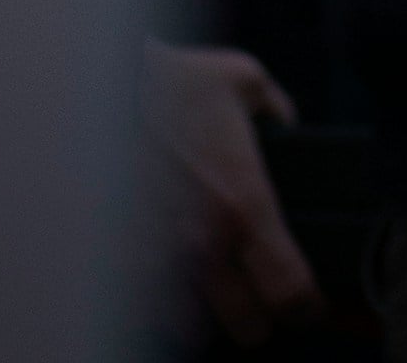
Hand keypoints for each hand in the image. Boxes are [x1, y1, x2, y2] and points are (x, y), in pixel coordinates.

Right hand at [145, 43, 315, 344]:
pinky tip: (162, 283)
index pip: (289, 290)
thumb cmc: (168, 82)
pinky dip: (156, 302)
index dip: (307, 307)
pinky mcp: (116, 263)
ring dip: (204, 312)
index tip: (310, 307)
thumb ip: (274, 106)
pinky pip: (144, 306)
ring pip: (192, 326)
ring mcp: (158, 262)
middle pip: (246, 328)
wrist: (96, 92)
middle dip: (258, 321)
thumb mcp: (240, 79)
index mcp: (244, 203)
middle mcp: (205, 245)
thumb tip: (286, 119)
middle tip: (260, 304)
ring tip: (208, 291)